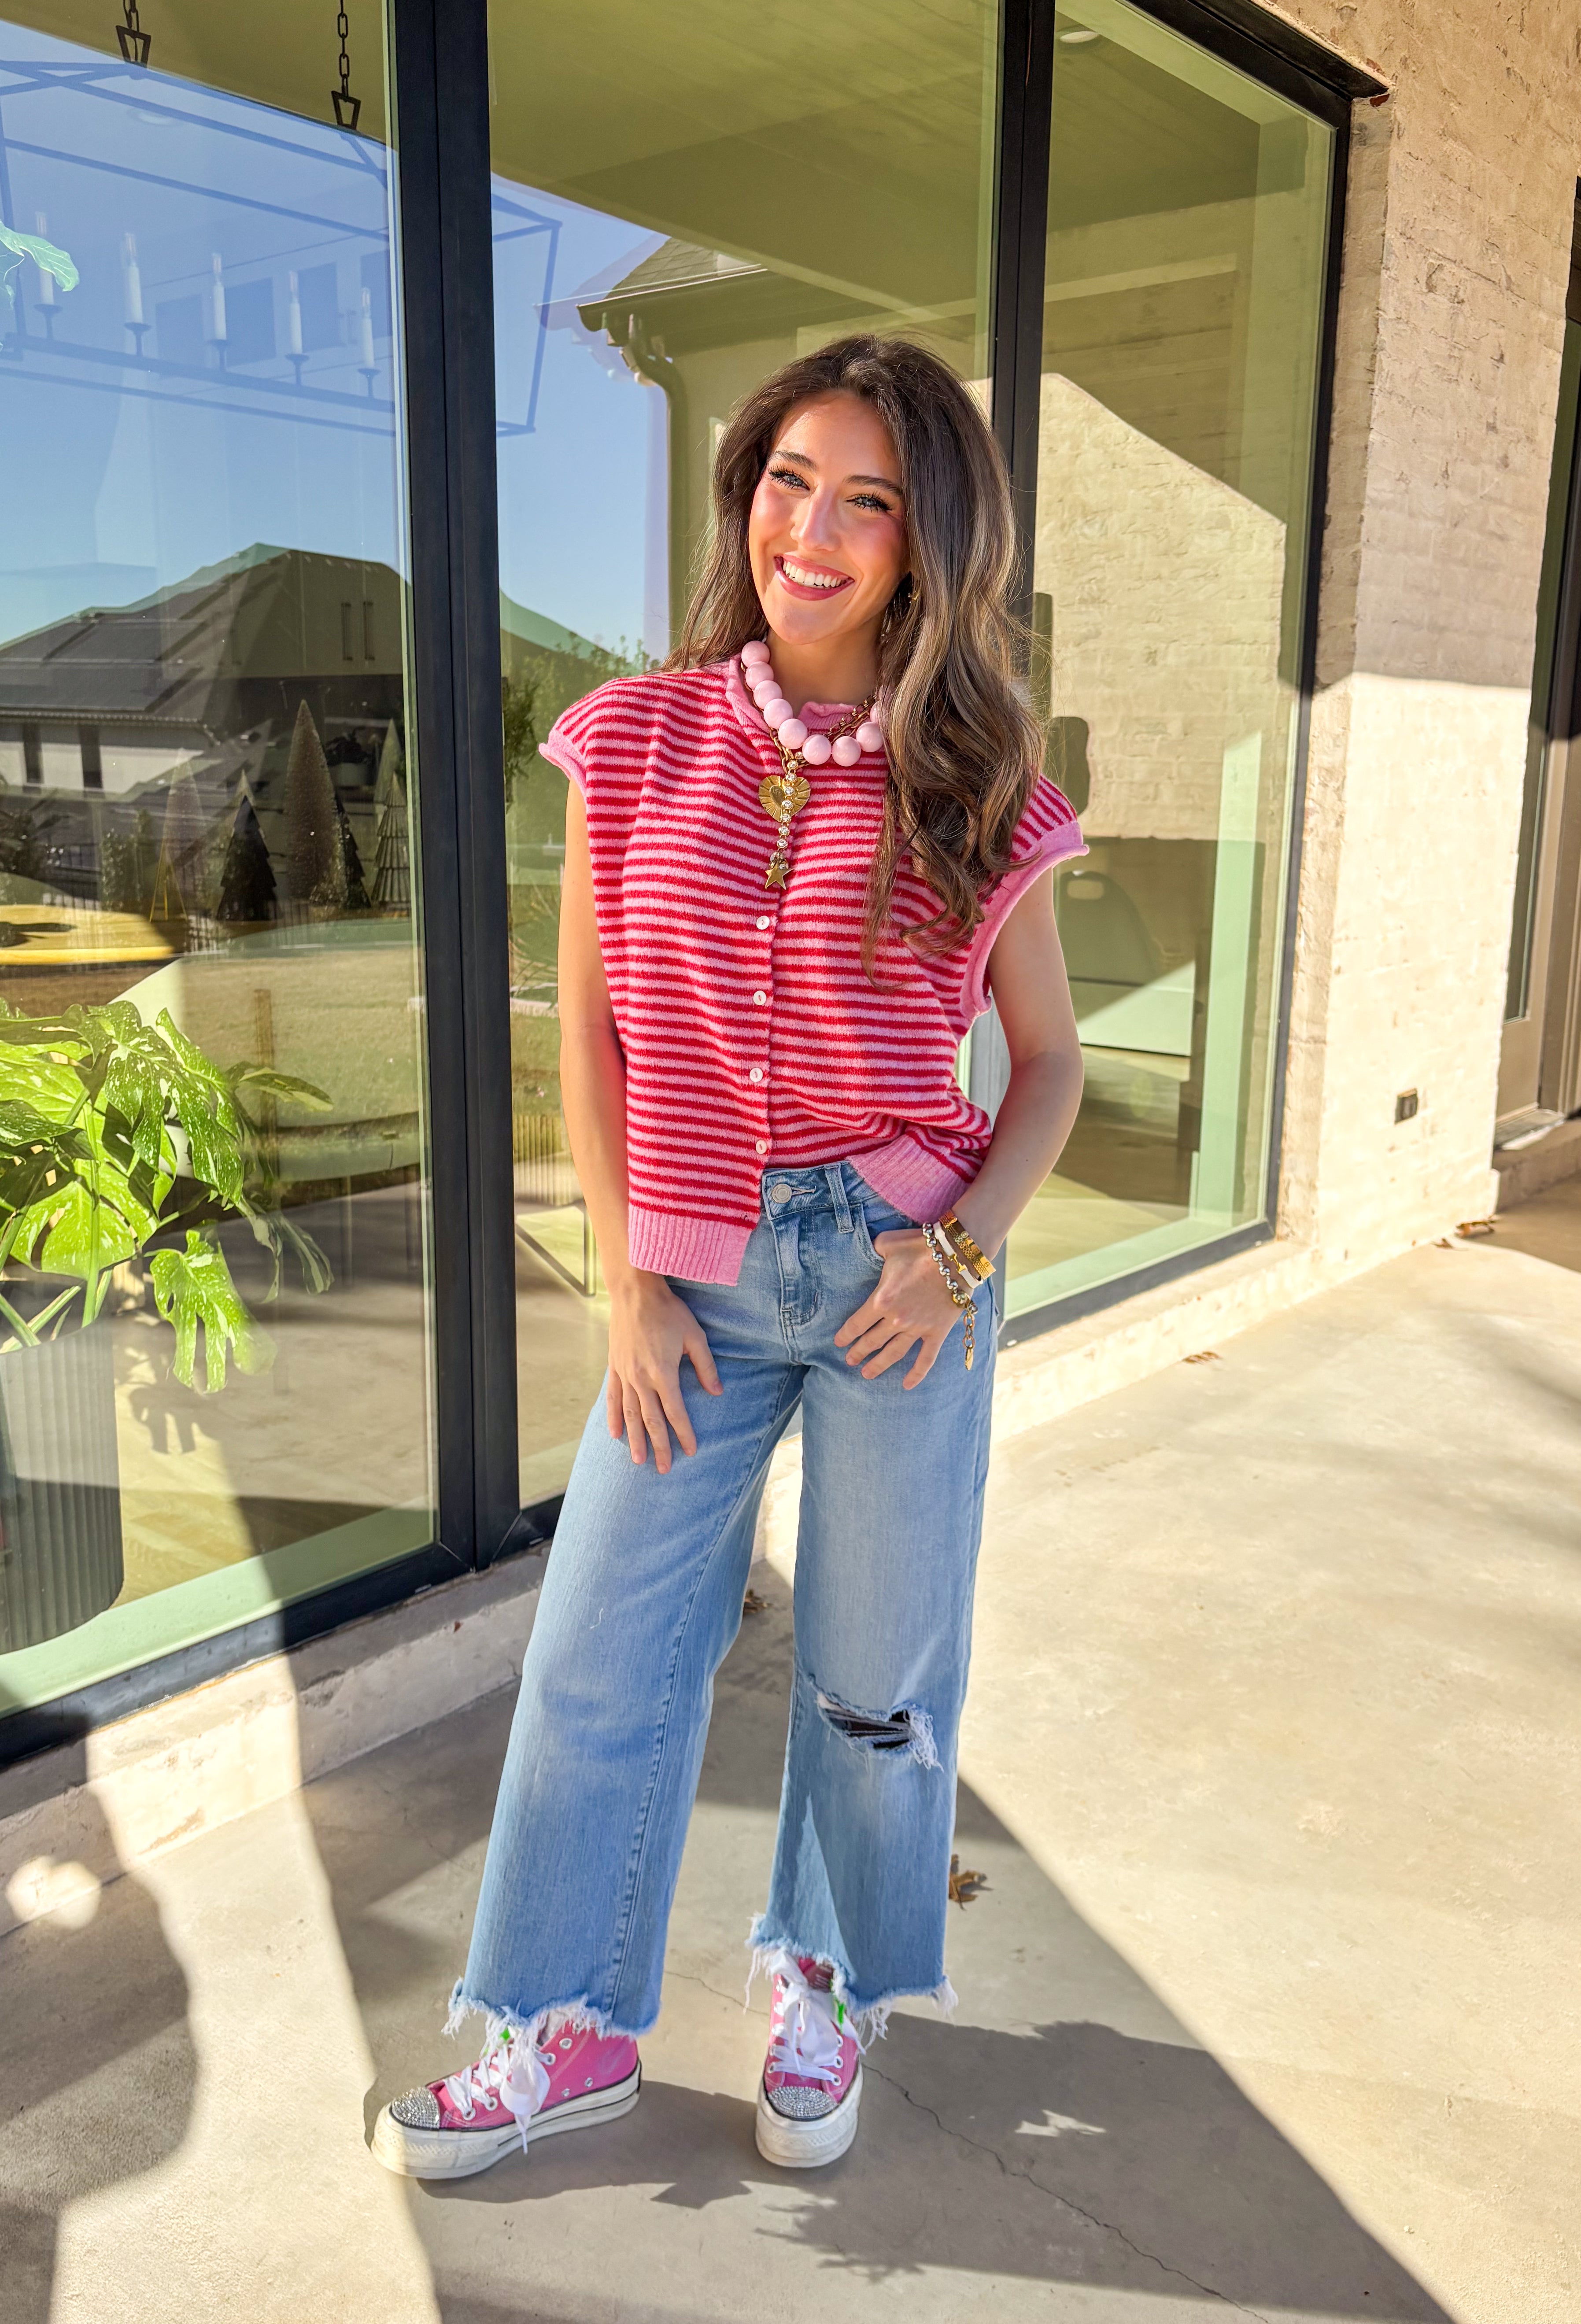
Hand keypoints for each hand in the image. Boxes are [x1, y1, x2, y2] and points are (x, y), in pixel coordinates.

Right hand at [606, 1274, 721, 1471]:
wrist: (634, 1292)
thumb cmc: (668, 1311)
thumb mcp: (694, 1336)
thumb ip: (705, 1366)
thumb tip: (717, 1392)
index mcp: (663, 1373)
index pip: (675, 1412)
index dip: (684, 1433)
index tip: (691, 1451)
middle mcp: (641, 1379)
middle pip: (651, 1420)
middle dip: (659, 1446)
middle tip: (664, 1469)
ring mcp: (624, 1374)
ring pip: (630, 1414)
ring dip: (635, 1439)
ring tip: (638, 1460)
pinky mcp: (614, 1367)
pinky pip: (612, 1397)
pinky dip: (613, 1417)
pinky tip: (614, 1433)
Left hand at [833, 1229, 968, 1388]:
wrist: (955, 1255)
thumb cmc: (920, 1247)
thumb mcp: (887, 1243)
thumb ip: (873, 1249)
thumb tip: (869, 1249)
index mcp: (881, 1300)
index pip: (856, 1324)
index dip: (845, 1335)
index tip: (838, 1343)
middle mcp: (896, 1319)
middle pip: (871, 1341)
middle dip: (858, 1353)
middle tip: (849, 1361)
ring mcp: (917, 1328)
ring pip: (893, 1353)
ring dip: (878, 1366)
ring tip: (867, 1375)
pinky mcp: (937, 1332)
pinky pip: (926, 1358)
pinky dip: (916, 1374)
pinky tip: (906, 1385)